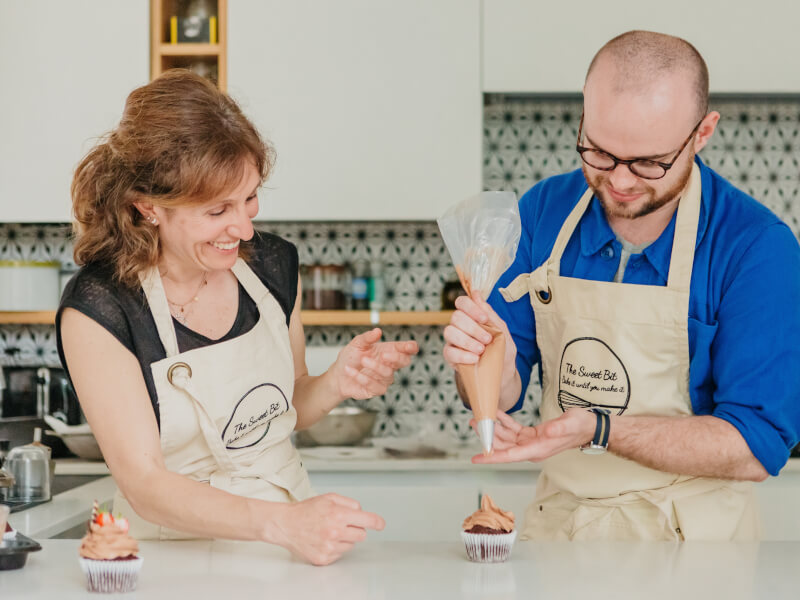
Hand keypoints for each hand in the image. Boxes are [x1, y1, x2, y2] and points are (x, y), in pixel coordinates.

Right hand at [272, 493, 384, 565]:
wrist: (285, 524)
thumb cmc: (306, 511)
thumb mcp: (329, 498)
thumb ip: (349, 503)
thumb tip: (361, 511)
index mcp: (338, 515)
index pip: (367, 520)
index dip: (377, 522)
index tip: (381, 524)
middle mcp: (335, 532)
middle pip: (362, 534)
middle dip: (356, 528)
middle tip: (342, 524)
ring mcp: (329, 547)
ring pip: (351, 545)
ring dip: (345, 538)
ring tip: (329, 531)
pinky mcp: (323, 558)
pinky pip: (340, 554)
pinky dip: (335, 548)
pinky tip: (323, 540)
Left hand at [331, 328, 417, 399]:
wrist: (338, 375)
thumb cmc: (350, 358)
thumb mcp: (356, 344)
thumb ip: (367, 338)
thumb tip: (378, 331)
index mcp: (388, 351)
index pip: (406, 350)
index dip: (411, 347)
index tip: (409, 346)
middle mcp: (390, 365)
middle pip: (405, 361)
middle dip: (397, 358)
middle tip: (383, 355)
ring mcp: (385, 378)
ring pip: (388, 373)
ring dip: (374, 366)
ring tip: (362, 360)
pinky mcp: (377, 390)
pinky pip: (375, 385)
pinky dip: (362, 378)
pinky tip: (351, 371)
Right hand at [443, 292, 516, 378]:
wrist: (502, 373)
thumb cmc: (502, 349)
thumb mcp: (501, 329)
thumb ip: (489, 313)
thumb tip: (476, 293)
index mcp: (471, 316)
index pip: (461, 302)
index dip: (470, 307)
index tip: (483, 319)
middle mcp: (459, 326)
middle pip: (455, 317)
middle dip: (473, 328)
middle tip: (488, 339)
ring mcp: (453, 341)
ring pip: (449, 332)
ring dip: (467, 341)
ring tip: (481, 350)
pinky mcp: (450, 356)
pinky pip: (449, 352)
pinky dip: (463, 355)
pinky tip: (475, 359)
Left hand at [470, 410, 595, 463]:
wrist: (587, 427)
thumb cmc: (579, 426)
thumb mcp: (569, 424)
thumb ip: (558, 429)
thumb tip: (546, 432)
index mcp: (537, 449)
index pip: (510, 455)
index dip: (492, 457)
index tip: (477, 458)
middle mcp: (531, 449)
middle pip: (504, 447)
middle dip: (488, 437)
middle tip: (474, 423)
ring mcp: (531, 443)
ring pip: (506, 438)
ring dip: (493, 429)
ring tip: (480, 417)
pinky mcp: (532, 435)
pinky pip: (514, 430)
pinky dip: (504, 422)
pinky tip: (497, 414)